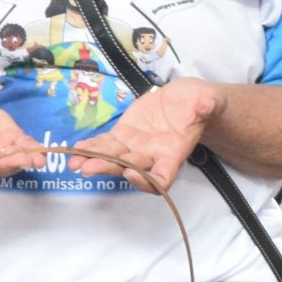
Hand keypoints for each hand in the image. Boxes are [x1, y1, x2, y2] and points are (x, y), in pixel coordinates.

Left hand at [65, 77, 221, 192]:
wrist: (185, 101)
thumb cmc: (199, 105)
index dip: (147, 180)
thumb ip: (207, 105)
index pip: (161, 178)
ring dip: (92, 159)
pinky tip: (75, 148)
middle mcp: (152, 156)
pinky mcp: (123, 135)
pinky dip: (90, 146)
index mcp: (173, 154)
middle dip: (109, 167)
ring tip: (73, 162)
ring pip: (112, 157)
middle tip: (89, 167)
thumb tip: (208, 103)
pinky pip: (104, 144)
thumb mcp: (207, 102)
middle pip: (129, 167)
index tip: (132, 174)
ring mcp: (135, 148)